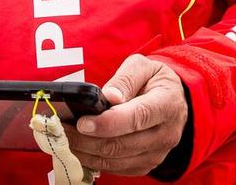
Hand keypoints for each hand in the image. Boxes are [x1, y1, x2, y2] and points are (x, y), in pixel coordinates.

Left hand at [67, 54, 187, 175]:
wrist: (174, 102)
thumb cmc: (154, 80)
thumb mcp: (143, 67)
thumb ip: (126, 79)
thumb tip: (108, 96)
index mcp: (167, 104)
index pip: (137, 118)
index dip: (108, 123)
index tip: (83, 121)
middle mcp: (166, 133)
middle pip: (122, 144)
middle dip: (86, 139)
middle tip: (60, 129)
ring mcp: (157, 153)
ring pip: (115, 160)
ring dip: (85, 152)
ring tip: (63, 138)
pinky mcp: (146, 165)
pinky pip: (116, 169)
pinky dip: (93, 160)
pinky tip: (78, 148)